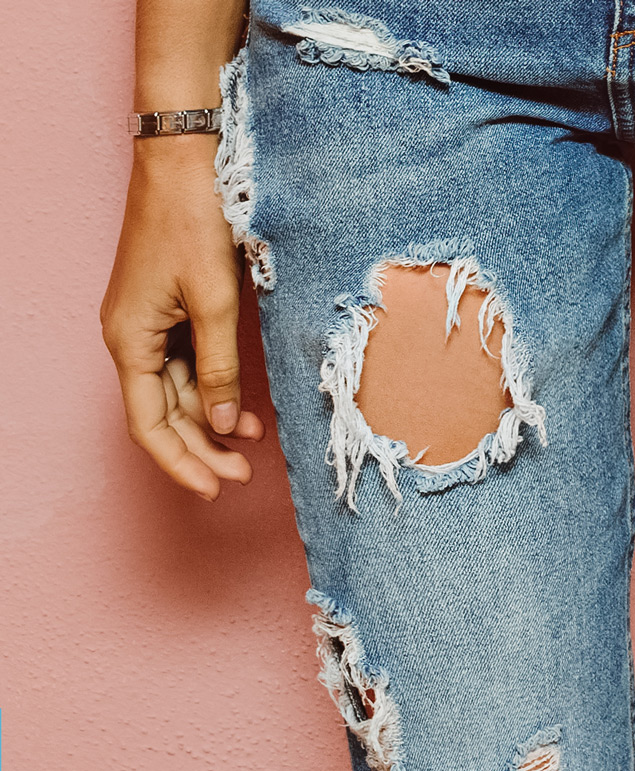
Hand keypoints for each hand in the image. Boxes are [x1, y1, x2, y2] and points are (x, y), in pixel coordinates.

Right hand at [101, 134, 264, 500]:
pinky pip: (185, 364)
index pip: (149, 424)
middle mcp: (130, 337)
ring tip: (250, 442)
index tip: (214, 489)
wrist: (186, 162)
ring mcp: (148, 323)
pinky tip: (242, 406)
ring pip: (175, 391)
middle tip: (241, 474)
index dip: (181, 461)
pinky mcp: (168, 309)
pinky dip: (212, 387)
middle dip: (200, 447)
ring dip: (209, 419)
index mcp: (129, 341)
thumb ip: (218, 367)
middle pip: (161, 413)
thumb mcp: (214, 303)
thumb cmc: (194, 223)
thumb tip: (220, 421)